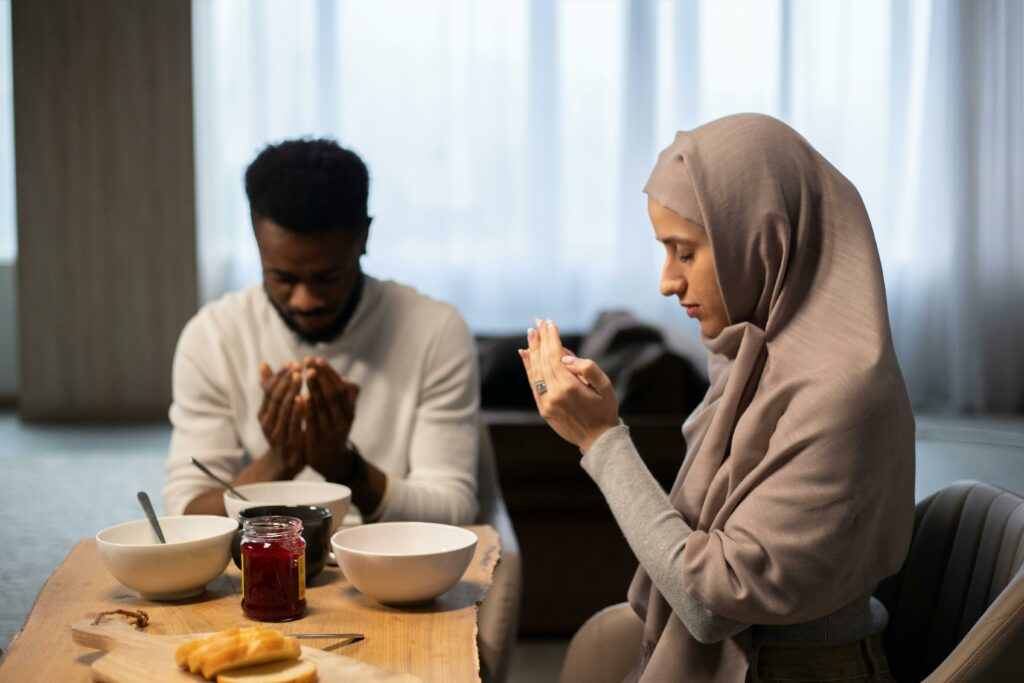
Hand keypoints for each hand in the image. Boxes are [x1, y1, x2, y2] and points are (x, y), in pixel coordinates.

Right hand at [258, 362, 305, 476]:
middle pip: (276, 398)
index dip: (279, 376)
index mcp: (263, 415)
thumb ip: (271, 390)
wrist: (285, 463)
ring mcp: (277, 434)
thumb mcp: (276, 412)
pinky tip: (305, 397)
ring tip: (301, 377)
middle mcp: (267, 424)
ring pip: (283, 409)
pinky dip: (298, 410)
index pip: (269, 391)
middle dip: (287, 381)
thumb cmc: (283, 432)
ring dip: (292, 391)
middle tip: (298, 367)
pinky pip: (293, 424)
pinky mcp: (289, 443)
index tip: (291, 363)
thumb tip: (264, 364)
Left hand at [303, 357, 359, 480]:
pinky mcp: (319, 439)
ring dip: (314, 387)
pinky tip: (300, 395)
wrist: (333, 462)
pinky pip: (312, 420)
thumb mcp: (344, 416)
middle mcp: (343, 420)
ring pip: (323, 405)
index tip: (318, 360)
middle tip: (309, 360)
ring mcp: (331, 430)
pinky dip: (307, 407)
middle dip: (321, 376)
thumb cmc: (335, 433)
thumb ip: (345, 399)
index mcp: (349, 411)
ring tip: (305, 372)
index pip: (340, 388)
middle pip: (332, 394)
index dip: (329, 373)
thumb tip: (345, 379)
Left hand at [520, 318, 619, 450]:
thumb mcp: (605, 386)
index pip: (555, 356)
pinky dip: (529, 368)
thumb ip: (588, 368)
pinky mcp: (543, 410)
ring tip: (532, 334)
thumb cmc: (605, 409)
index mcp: (569, 388)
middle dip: (541, 340)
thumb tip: (566, 358)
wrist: (598, 440)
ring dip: (533, 351)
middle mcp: (554, 395)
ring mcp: (546, 403)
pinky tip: (526, 355)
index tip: (550, 324)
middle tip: (538, 322)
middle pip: (543, 361)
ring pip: (535, 372)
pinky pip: (533, 384)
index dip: (552, 338)